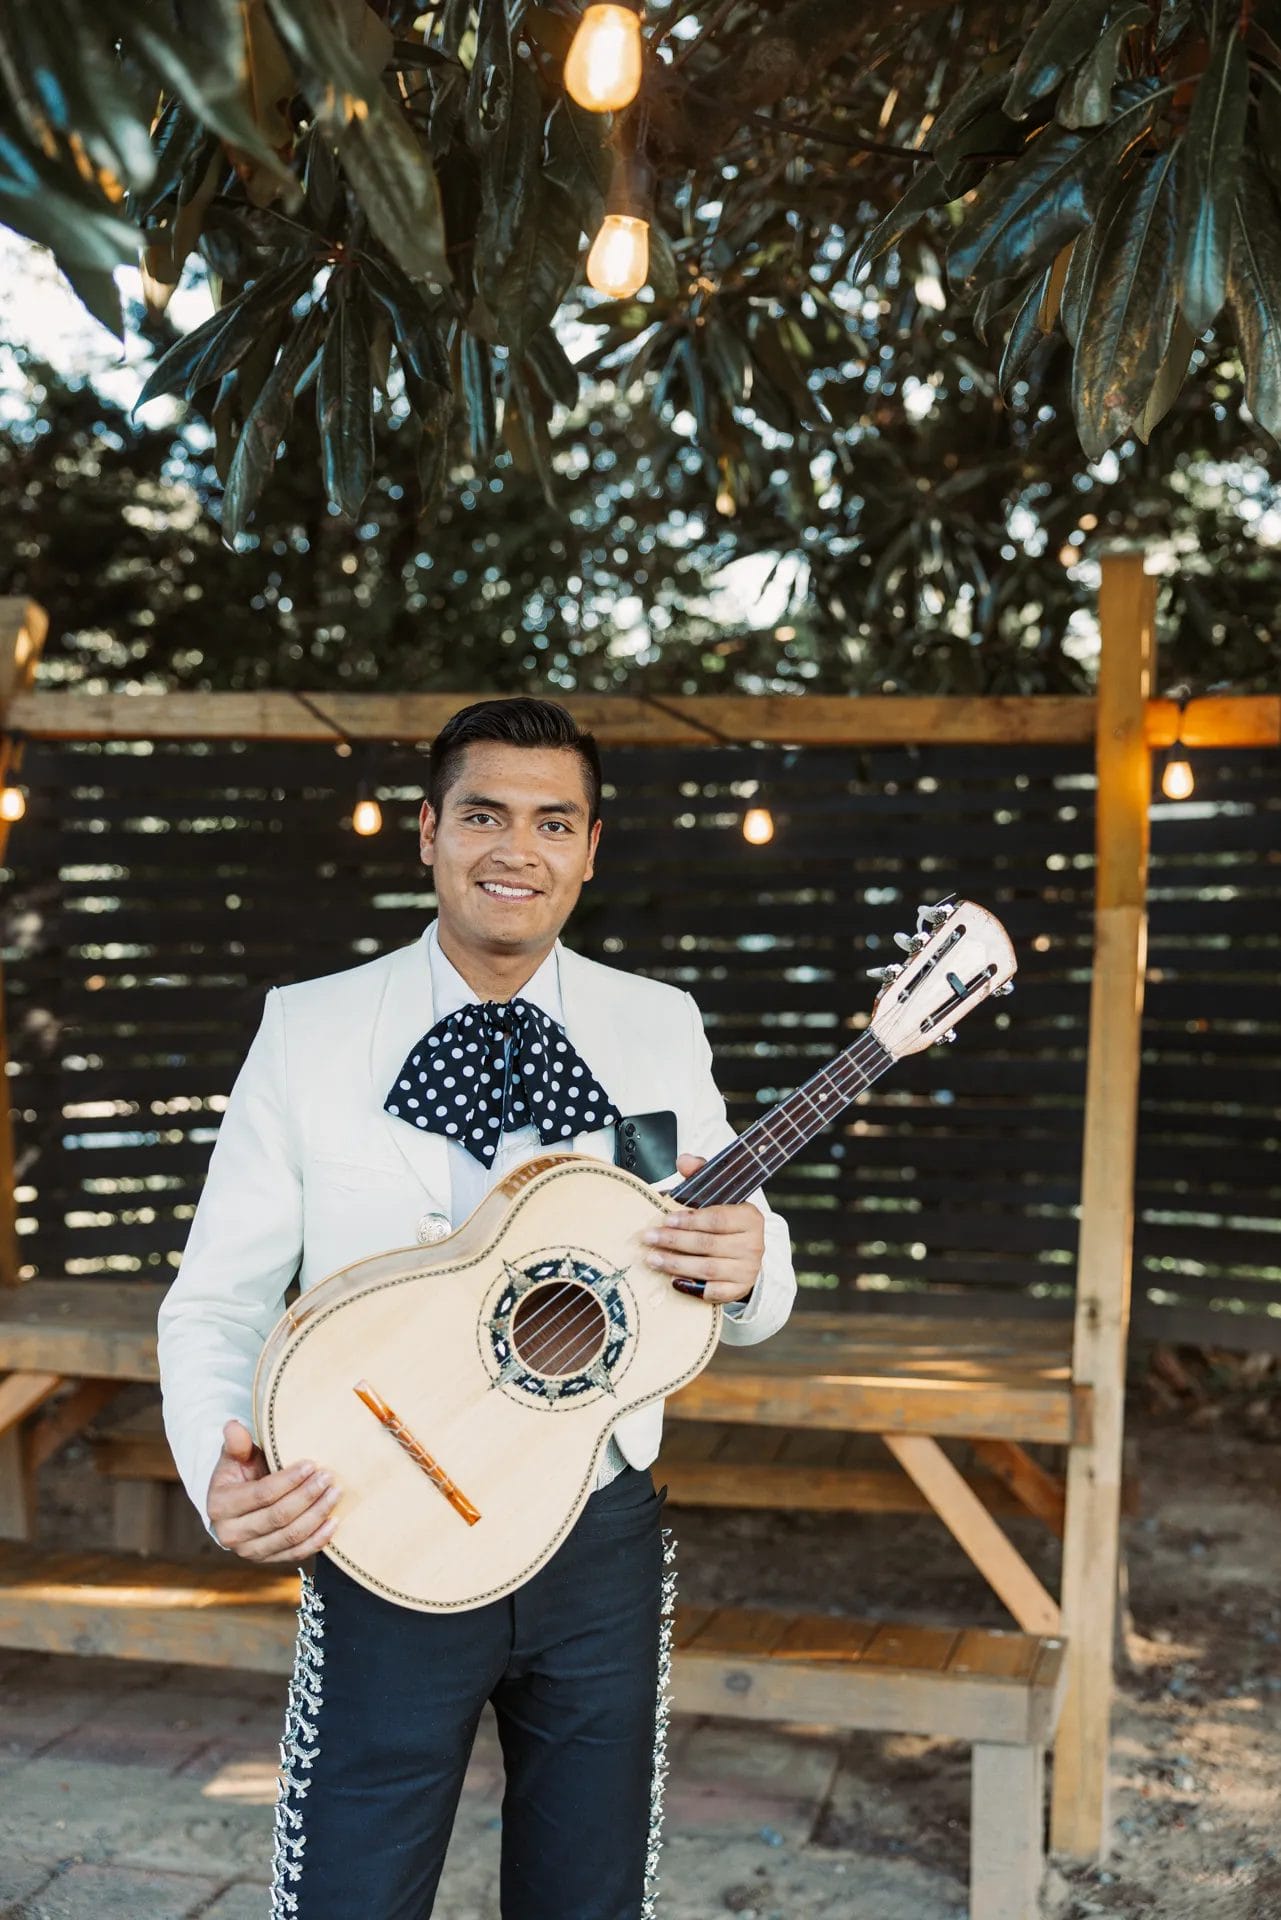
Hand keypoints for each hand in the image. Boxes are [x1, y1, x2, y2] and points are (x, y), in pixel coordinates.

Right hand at [207, 1418, 340, 1564]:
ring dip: (317, 1515)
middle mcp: (231, 1535)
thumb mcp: (235, 1457)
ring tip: (335, 1494)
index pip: (262, 1494)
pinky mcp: (268, 1560)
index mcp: (220, 1506)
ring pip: (290, 1537)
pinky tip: (334, 1522)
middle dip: (308, 1496)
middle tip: (328, 1478)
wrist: (235, 1506)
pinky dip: (318, 1540)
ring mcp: (250, 1552)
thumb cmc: (239, 1474)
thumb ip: (237, 1444)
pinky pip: (297, 1554)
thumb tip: (233, 1426)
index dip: (289, 1480)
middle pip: (279, 1517)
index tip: (312, 1464)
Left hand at [642, 1153, 764, 1303]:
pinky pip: (714, 1292)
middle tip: (649, 1238)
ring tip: (653, 1259)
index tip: (666, 1219)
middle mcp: (753, 1244)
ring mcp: (748, 1270)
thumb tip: (683, 1160)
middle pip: (708, 1244)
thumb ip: (700, 1174)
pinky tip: (673, 1280)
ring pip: (708, 1269)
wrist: (746, 1253)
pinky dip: (693, 1287)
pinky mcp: (739, 1289)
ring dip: (676, 1264)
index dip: (689, 1220)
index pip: (717, 1219)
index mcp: (750, 1217)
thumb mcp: (718, 1195)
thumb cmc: (726, 1222)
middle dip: (674, 1241)